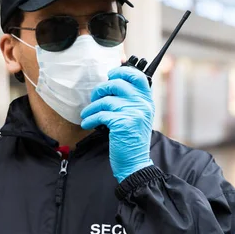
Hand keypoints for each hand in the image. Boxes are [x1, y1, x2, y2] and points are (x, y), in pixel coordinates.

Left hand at [80, 66, 153, 182]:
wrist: (135, 162)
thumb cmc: (133, 139)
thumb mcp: (139, 116)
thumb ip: (131, 100)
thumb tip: (113, 84)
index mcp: (147, 101)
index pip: (138, 76)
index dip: (122, 71)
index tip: (110, 74)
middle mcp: (142, 104)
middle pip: (117, 84)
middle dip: (101, 89)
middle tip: (95, 97)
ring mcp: (133, 113)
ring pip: (105, 100)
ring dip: (92, 107)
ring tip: (87, 114)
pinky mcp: (122, 123)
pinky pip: (100, 114)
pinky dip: (90, 118)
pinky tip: (87, 123)